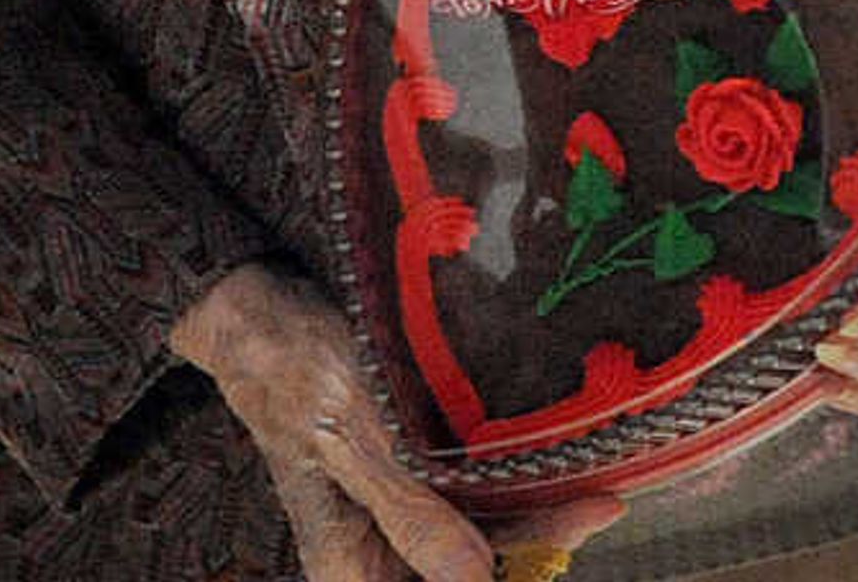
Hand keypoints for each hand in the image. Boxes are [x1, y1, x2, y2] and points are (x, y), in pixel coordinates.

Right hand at [170, 262, 619, 581]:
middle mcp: (379, 550)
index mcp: (352, 564)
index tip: (563, 543)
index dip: (497, 581)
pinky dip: (515, 481)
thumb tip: (470, 579)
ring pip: (484, 535)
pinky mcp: (412, 472)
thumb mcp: (347, 432)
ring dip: (537, 513)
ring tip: (594, 486)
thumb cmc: (288, 364)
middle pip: (474, 571)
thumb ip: (406, 508)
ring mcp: (397, 511)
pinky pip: (474, 495)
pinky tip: (556, 461)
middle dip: (538, 542)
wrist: (256, 304)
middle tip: (600, 504)